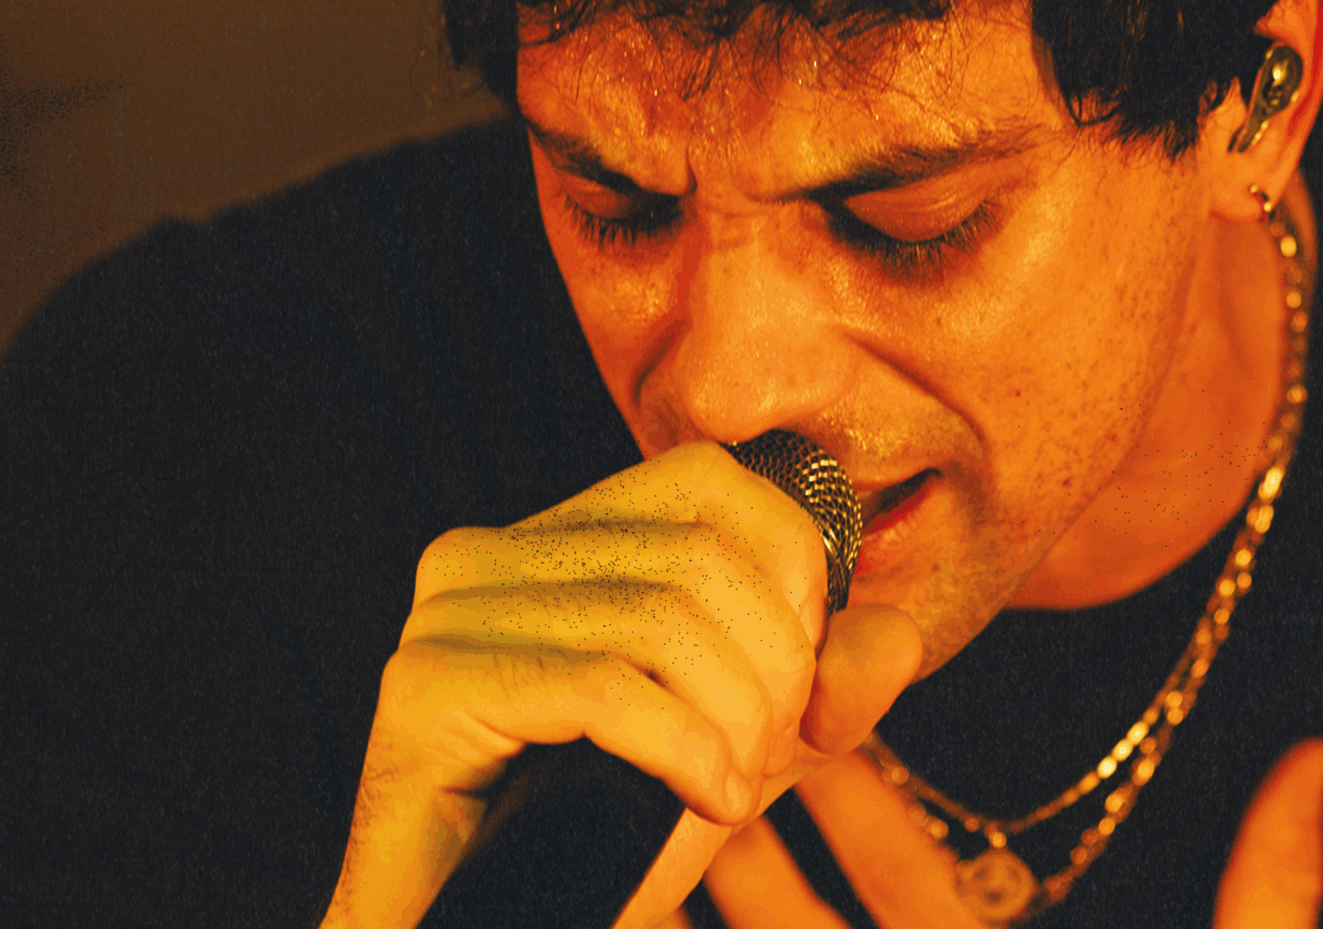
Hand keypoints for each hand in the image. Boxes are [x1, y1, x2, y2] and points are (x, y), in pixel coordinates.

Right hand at [319, 441, 926, 928]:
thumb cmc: (598, 841)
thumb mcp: (741, 746)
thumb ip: (820, 688)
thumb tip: (895, 635)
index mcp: (554, 538)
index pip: (709, 481)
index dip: (790, 571)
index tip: (803, 680)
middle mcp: (486, 556)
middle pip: (697, 560)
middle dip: (772, 672)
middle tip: (762, 761)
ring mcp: (449, 617)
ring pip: (660, 621)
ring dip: (734, 722)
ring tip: (728, 789)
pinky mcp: (427, 689)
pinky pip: (603, 689)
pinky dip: (683, 749)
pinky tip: (703, 799)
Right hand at [699, 737, 1322, 927]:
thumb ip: (1265, 894)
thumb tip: (1312, 758)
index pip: (914, 886)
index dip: (860, 799)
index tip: (819, 711)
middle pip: (812, 927)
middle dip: (755, 833)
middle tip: (705, 737)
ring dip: (701, 904)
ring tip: (641, 813)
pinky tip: (628, 917)